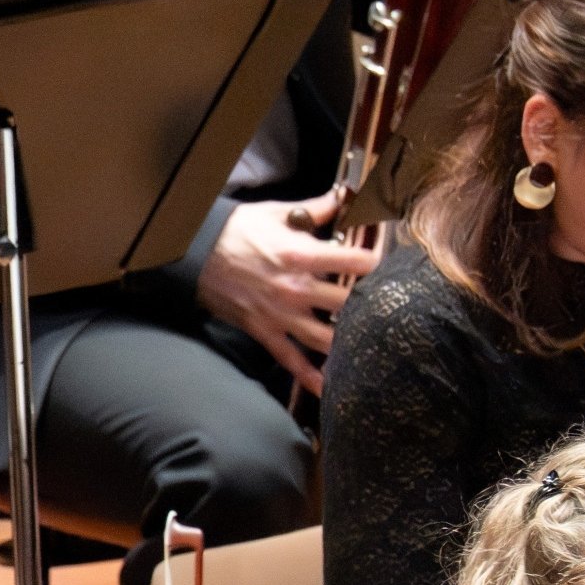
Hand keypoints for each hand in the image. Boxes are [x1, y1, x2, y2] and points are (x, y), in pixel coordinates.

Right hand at [196, 193, 373, 395]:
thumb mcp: (275, 213)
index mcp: (301, 255)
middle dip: (371, 307)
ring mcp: (280, 314)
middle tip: (390, 311)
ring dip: (350, 344)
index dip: (379, 263)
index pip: (355, 262)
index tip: (392, 266)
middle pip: (348, 305)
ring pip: (326, 337)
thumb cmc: (233, 231)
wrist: (192, 254)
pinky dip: (310, 376)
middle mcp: (295, 289)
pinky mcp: (264, 331)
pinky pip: (290, 359)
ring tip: (372, 349)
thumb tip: (344, 197)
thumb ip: (314, 209)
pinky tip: (330, 388)